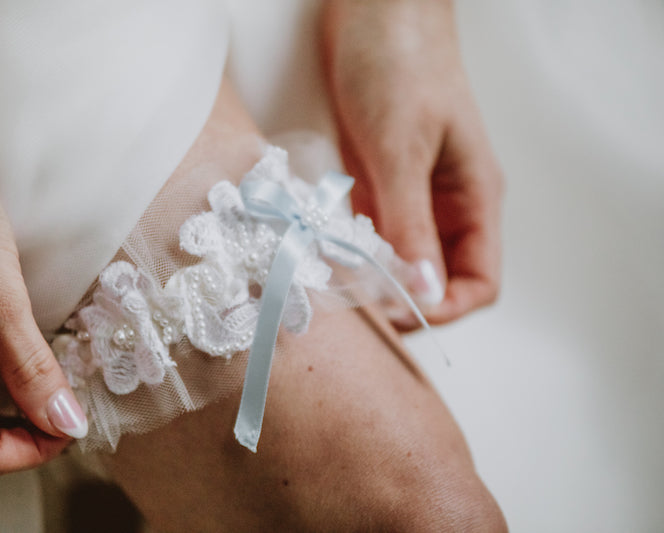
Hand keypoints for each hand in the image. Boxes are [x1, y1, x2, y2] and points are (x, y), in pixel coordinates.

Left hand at [323, 0, 502, 327]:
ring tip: (337, 285)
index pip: (478, 280)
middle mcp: (445, 204)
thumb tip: (420, 291)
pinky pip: (369, 234)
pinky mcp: (376, 182)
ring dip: (372, 279)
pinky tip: (325, 253)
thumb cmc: (401, 63)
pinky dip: (351, 250)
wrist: (372, 10)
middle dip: (403, 301)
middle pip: (436, 278)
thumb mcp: (403, 147)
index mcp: (473, 197)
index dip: (443, 308)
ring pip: (399, 260)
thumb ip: (410, 221)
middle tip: (358, 309)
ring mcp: (408, 195)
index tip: (397, 315)